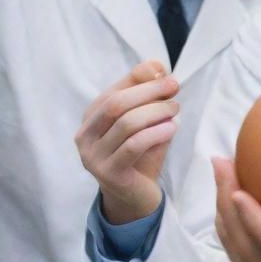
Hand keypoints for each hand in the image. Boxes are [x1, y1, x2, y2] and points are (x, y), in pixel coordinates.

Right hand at [75, 60, 178, 224]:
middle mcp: (85, 135)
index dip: (140, 78)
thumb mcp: (147, 119)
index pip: (114, 90)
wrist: (137, 194)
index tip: (166, 74)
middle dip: (149, 91)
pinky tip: (171, 129)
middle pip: (116, 103)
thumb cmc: (143, 151)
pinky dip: (156, 133)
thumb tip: (157, 67)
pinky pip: (133, 146)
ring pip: (125, 123)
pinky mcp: (107, 173)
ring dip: (156, 111)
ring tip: (175, 109)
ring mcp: (92, 156)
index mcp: (91, 117)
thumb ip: (148, 94)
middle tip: (174, 88)